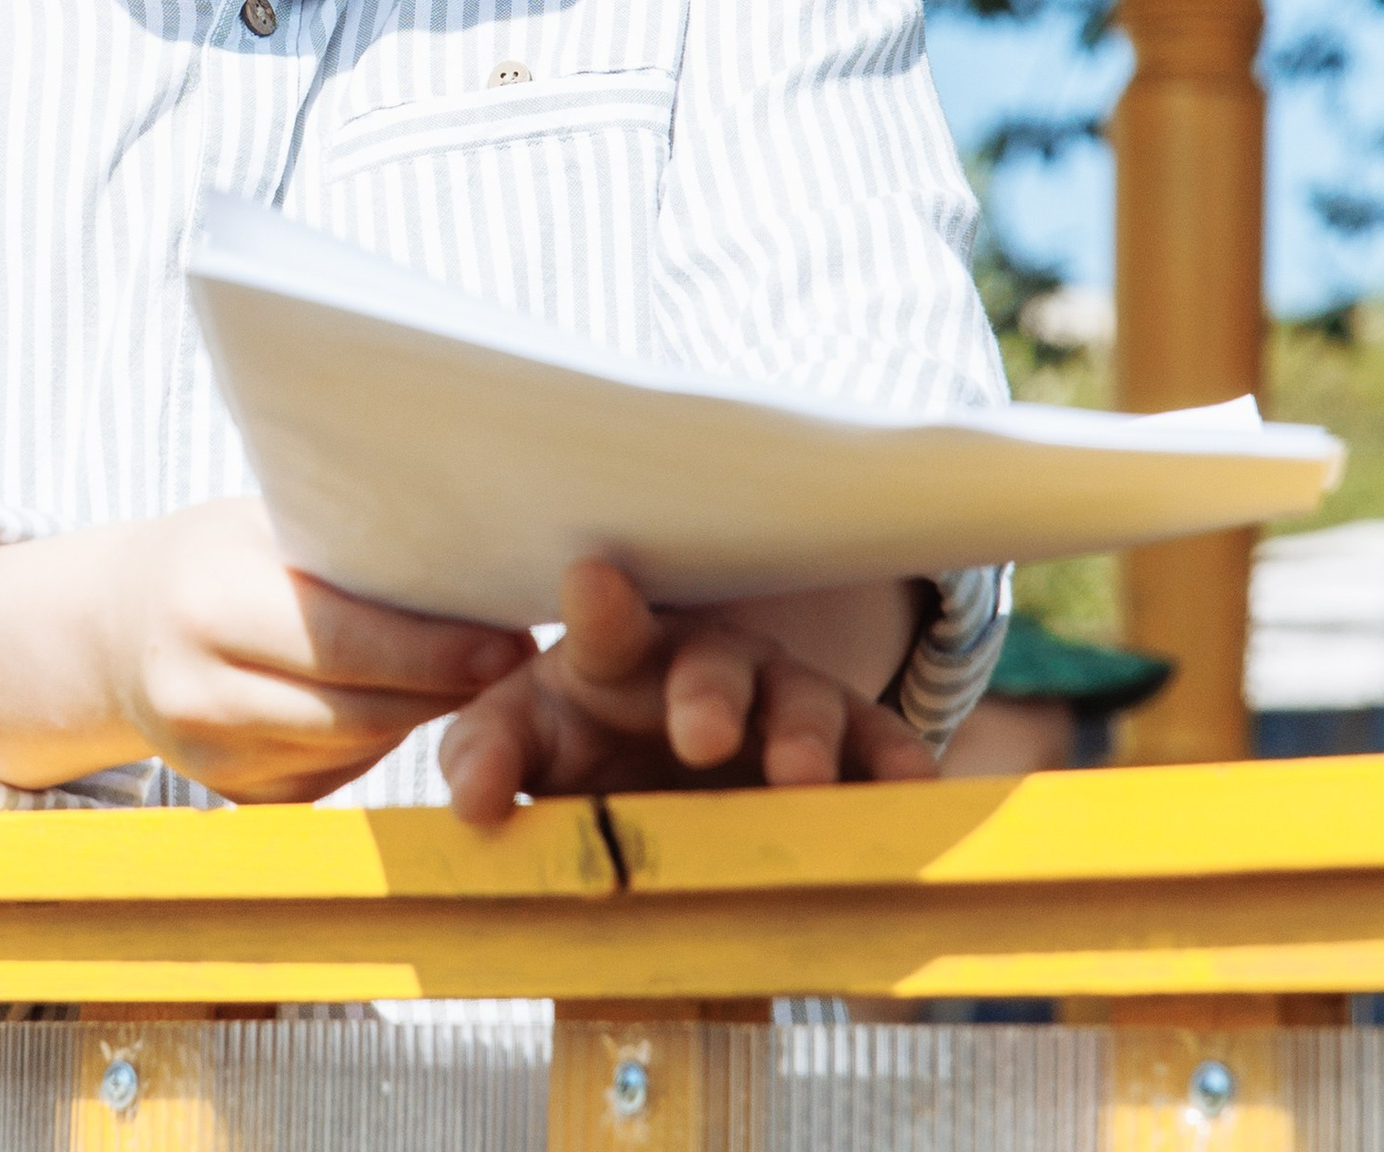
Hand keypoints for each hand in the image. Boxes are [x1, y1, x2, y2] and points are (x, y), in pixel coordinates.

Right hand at [0, 498, 532, 801]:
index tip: (509, 643)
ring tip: (478, 674)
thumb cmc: (212, 558)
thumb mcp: (260, 529)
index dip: (432, 651)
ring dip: (423, 717)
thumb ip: (340, 552)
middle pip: (356, 710)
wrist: (116, 630)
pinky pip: (336, 777)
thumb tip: (462, 558)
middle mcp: (199, 695)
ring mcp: (212, 761)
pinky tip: (404, 701)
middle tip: (515, 659)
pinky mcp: (238, 798)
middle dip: (446, 689)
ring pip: (355, 750)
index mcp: (204, 608)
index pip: (340, 641)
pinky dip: (380, 742)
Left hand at [438, 560, 936, 823]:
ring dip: (804, 737)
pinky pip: (878, 745)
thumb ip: (486, 759)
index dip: (601, 604)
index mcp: (617, 655)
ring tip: (802, 780)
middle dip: (709, 695)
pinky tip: (912, 788)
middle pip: (712, 663)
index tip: (590, 581)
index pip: (605, 624)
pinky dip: (895, 764)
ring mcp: (781, 700)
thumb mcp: (524, 743)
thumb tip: (471, 803)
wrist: (661, 770)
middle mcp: (705, 663)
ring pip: (801, 702)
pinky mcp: (844, 747)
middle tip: (700, 736)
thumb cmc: (578, 738)